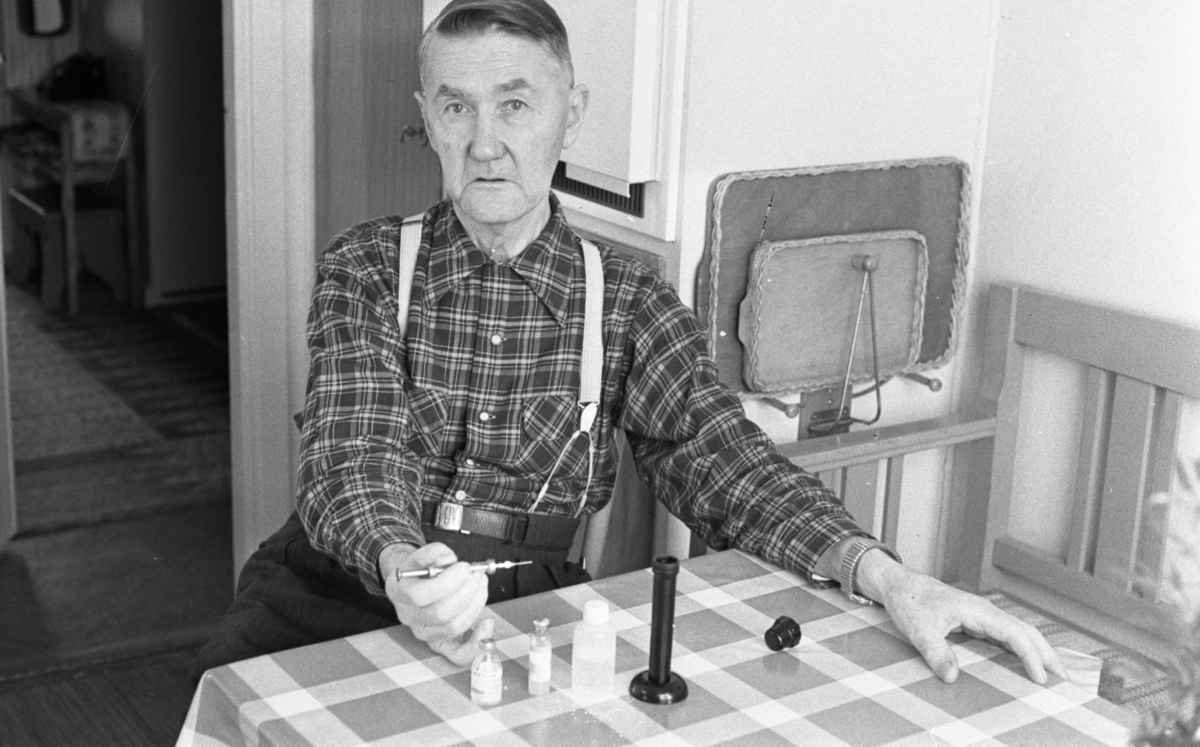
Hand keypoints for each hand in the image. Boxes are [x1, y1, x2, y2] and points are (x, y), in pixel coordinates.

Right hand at [380, 542, 490, 665]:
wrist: (414, 583)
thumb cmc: (422, 569)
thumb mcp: (421, 554)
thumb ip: (434, 552)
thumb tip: (449, 560)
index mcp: (399, 592)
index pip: (420, 596)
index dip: (448, 582)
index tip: (465, 567)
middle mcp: (409, 616)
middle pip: (439, 613)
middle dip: (466, 592)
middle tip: (477, 575)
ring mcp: (424, 632)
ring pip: (453, 627)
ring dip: (475, 605)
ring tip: (481, 584)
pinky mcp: (439, 642)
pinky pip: (457, 654)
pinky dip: (475, 643)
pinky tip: (487, 623)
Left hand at [860, 554, 1066, 684]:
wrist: (898, 585)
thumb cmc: (909, 602)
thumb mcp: (919, 629)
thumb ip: (936, 652)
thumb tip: (953, 677)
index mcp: (978, 610)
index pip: (1015, 634)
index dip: (1031, 656)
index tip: (1040, 679)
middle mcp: (985, 612)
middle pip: (1026, 632)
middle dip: (1047, 655)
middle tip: (1065, 681)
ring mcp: (981, 616)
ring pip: (1018, 633)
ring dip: (1038, 652)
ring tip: (1053, 675)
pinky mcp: (975, 622)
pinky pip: (1005, 637)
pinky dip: (1020, 650)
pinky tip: (1024, 664)